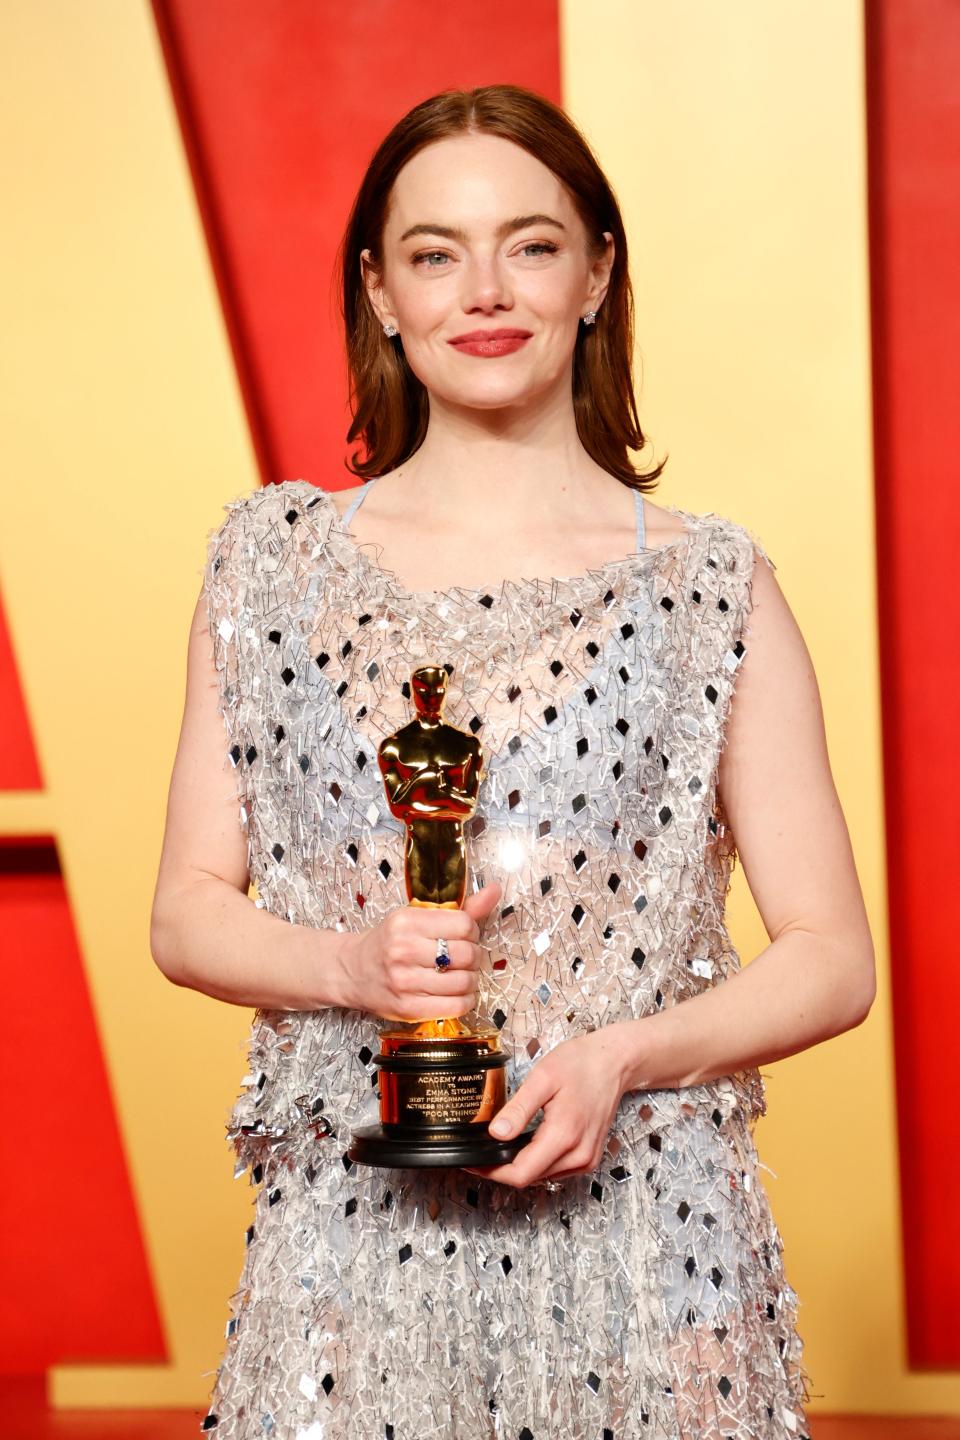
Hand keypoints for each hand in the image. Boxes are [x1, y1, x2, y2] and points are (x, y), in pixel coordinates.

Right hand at [335, 881, 501, 1021]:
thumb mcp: (417, 918)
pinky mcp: (408, 1008)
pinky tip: (455, 992)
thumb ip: (460, 909)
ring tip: (457, 974)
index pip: (463, 924)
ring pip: (465, 981)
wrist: (352, 972)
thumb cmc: (389, 943)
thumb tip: (495, 890)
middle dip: (472, 956)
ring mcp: (405, 981)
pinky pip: (456, 1006)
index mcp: (406, 920)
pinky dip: (464, 999)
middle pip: (466, 954)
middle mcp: (403, 949)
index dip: (472, 931)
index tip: (463, 935)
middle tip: (462, 957)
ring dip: (469, 979)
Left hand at [462, 1024, 632, 1187]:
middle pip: (529, 1178)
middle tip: (480, 1150)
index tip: (472, 1161)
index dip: (491, 1171)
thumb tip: (496, 1134)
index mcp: (564, 1136)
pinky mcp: (588, 1157)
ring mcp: (586, 1159)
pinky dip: (537, 1161)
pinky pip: (555, 1169)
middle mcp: (578, 1155)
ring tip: (500, 1146)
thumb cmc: (582, 1064)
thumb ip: (518, 1109)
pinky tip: (526, 1143)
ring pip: (541, 1176)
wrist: (614, 1062)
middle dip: (501, 1168)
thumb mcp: (543, 1078)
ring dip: (519, 1166)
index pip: (520, 1174)